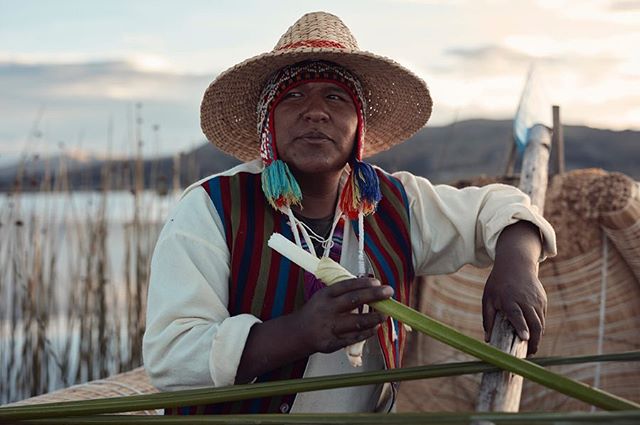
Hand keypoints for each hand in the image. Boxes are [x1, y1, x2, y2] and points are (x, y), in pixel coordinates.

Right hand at [293, 277, 392, 353]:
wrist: (299, 333)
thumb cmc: (317, 312)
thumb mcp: (324, 296)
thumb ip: (344, 292)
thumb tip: (370, 287)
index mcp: (325, 295)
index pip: (347, 285)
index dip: (363, 283)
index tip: (377, 282)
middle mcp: (327, 309)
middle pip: (354, 300)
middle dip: (374, 295)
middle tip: (388, 292)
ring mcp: (329, 327)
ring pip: (356, 322)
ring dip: (374, 318)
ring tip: (385, 315)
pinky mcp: (332, 342)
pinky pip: (354, 338)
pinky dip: (367, 333)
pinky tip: (375, 328)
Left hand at [482, 221, 546, 354]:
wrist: (515, 264)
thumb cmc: (498, 283)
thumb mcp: (488, 298)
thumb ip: (488, 319)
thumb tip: (487, 340)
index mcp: (509, 299)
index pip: (517, 315)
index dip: (522, 327)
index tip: (525, 338)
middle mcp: (525, 300)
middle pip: (534, 322)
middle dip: (534, 340)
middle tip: (530, 353)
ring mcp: (536, 300)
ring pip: (540, 322)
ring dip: (538, 336)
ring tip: (532, 348)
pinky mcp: (542, 300)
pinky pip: (542, 316)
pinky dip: (539, 327)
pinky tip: (534, 334)